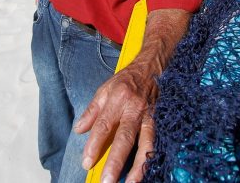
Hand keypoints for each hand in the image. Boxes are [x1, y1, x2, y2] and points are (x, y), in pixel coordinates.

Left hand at [74, 62, 157, 182]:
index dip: (94, 145)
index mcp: (117, 100)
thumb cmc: (126, 81)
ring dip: (138, 166)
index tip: (87, 162)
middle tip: (107, 180)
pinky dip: (151, 159)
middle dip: (116, 161)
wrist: (152, 68)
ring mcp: (150, 117)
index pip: (103, 125)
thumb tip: (79, 129)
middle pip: (125, 139)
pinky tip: (146, 171)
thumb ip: (92, 111)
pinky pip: (156, 143)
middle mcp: (134, 110)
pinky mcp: (160, 122)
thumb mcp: (104, 90)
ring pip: (145, 144)